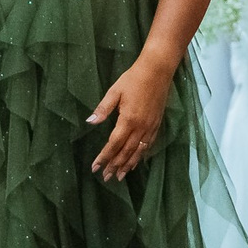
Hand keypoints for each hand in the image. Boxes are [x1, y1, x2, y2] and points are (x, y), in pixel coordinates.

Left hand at [88, 56, 173, 181]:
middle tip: (106, 177)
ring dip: (128, 165)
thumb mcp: (114, 91)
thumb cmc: (133, 79)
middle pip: (126, 152)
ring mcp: (150, 127)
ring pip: (138, 152)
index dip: (104, 157)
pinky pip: (148, 145)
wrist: (158, 70)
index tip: (95, 168)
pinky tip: (136, 162)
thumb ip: (103, 109)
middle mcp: (140, 127)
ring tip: (120, 176)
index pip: (113, 144)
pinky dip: (141, 156)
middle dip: (115, 165)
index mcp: (128, 120)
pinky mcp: (157, 124)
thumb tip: (90, 122)